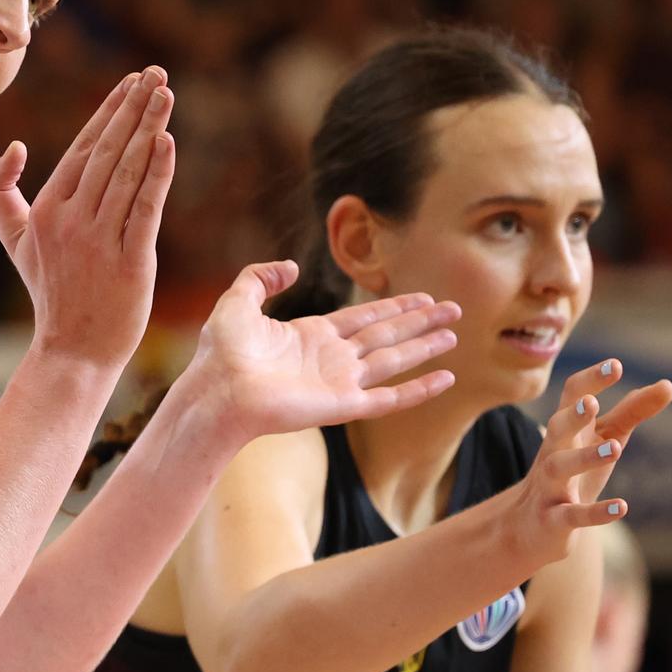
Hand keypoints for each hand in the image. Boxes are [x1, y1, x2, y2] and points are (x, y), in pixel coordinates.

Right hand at [0, 66, 175, 369]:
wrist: (73, 348)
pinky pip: (145, 209)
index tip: (132, 81)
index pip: (83, 148)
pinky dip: (157, 174)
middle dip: (134, 108)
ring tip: (166, 94)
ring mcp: (100, 241)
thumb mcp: (13, 238)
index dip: (110, 111)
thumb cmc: (49, 290)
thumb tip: (11, 146)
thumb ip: (0, 190)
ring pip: (127, 173)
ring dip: (149, 128)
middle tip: (157, 73)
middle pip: (108, 152)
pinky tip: (167, 142)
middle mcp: (71, 220)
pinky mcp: (131, 262)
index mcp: (46, 209)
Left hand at [176, 260, 460, 444]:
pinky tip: (445, 379)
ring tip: (454, 335)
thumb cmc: (222, 352)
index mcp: (311, 335)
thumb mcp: (238, 301)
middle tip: (452, 309)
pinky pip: (390, 398)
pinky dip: (419, 389)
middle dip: (420, 322)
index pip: (363, 317)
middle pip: (386, 334)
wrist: (218, 391)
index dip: (394, 306)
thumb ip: (261, 278)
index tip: (423, 297)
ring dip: (425, 347)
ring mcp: (339, 382)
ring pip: (394, 360)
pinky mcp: (343, 405)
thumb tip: (291, 266)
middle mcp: (331, 358)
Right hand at [507, 358, 671, 568]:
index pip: (572, 396)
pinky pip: (572, 515)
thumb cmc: (573, 473)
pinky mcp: (554, 519)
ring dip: (584, 458)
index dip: (591, 381)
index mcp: (567, 430)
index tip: (615, 365)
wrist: (530, 527)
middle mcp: (553, 453)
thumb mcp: (602, 439)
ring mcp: (550, 487)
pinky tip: (621, 507)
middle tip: (589, 402)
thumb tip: (667, 385)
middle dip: (571, 416)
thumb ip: (630, 412)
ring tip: (614, 448)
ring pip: (560, 467)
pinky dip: (596, 512)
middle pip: (557, 428)